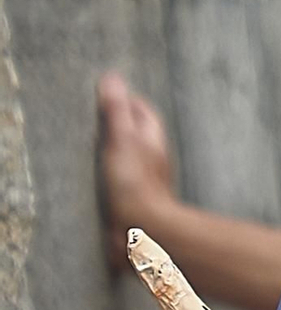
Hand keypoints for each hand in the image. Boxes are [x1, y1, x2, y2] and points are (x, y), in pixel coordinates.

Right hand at [96, 73, 176, 272]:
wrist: (143, 231)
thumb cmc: (135, 184)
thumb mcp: (121, 140)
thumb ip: (115, 110)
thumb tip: (111, 78)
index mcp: (152, 140)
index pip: (143, 111)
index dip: (129, 100)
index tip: (111, 94)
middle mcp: (153, 159)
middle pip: (140, 134)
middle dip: (124, 123)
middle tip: (102, 116)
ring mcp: (145, 180)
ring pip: (133, 158)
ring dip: (118, 150)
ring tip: (97, 145)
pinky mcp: (134, 201)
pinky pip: (123, 181)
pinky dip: (113, 174)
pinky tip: (100, 178)